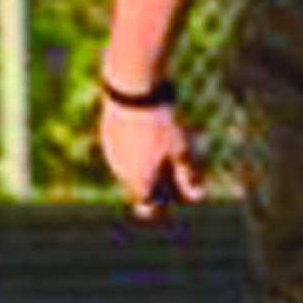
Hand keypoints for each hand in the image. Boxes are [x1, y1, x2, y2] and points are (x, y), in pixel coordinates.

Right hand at [98, 96, 207, 221]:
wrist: (133, 93)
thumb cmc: (161, 124)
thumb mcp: (181, 150)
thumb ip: (187, 175)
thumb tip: (196, 196)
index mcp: (139, 180)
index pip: (146, 208)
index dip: (160, 208)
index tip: (172, 201)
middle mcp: (121, 172)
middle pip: (137, 187)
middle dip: (154, 184)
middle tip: (171, 170)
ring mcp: (111, 153)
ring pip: (128, 168)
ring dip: (143, 165)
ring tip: (160, 148)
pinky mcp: (107, 137)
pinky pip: (121, 151)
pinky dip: (133, 149)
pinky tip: (145, 133)